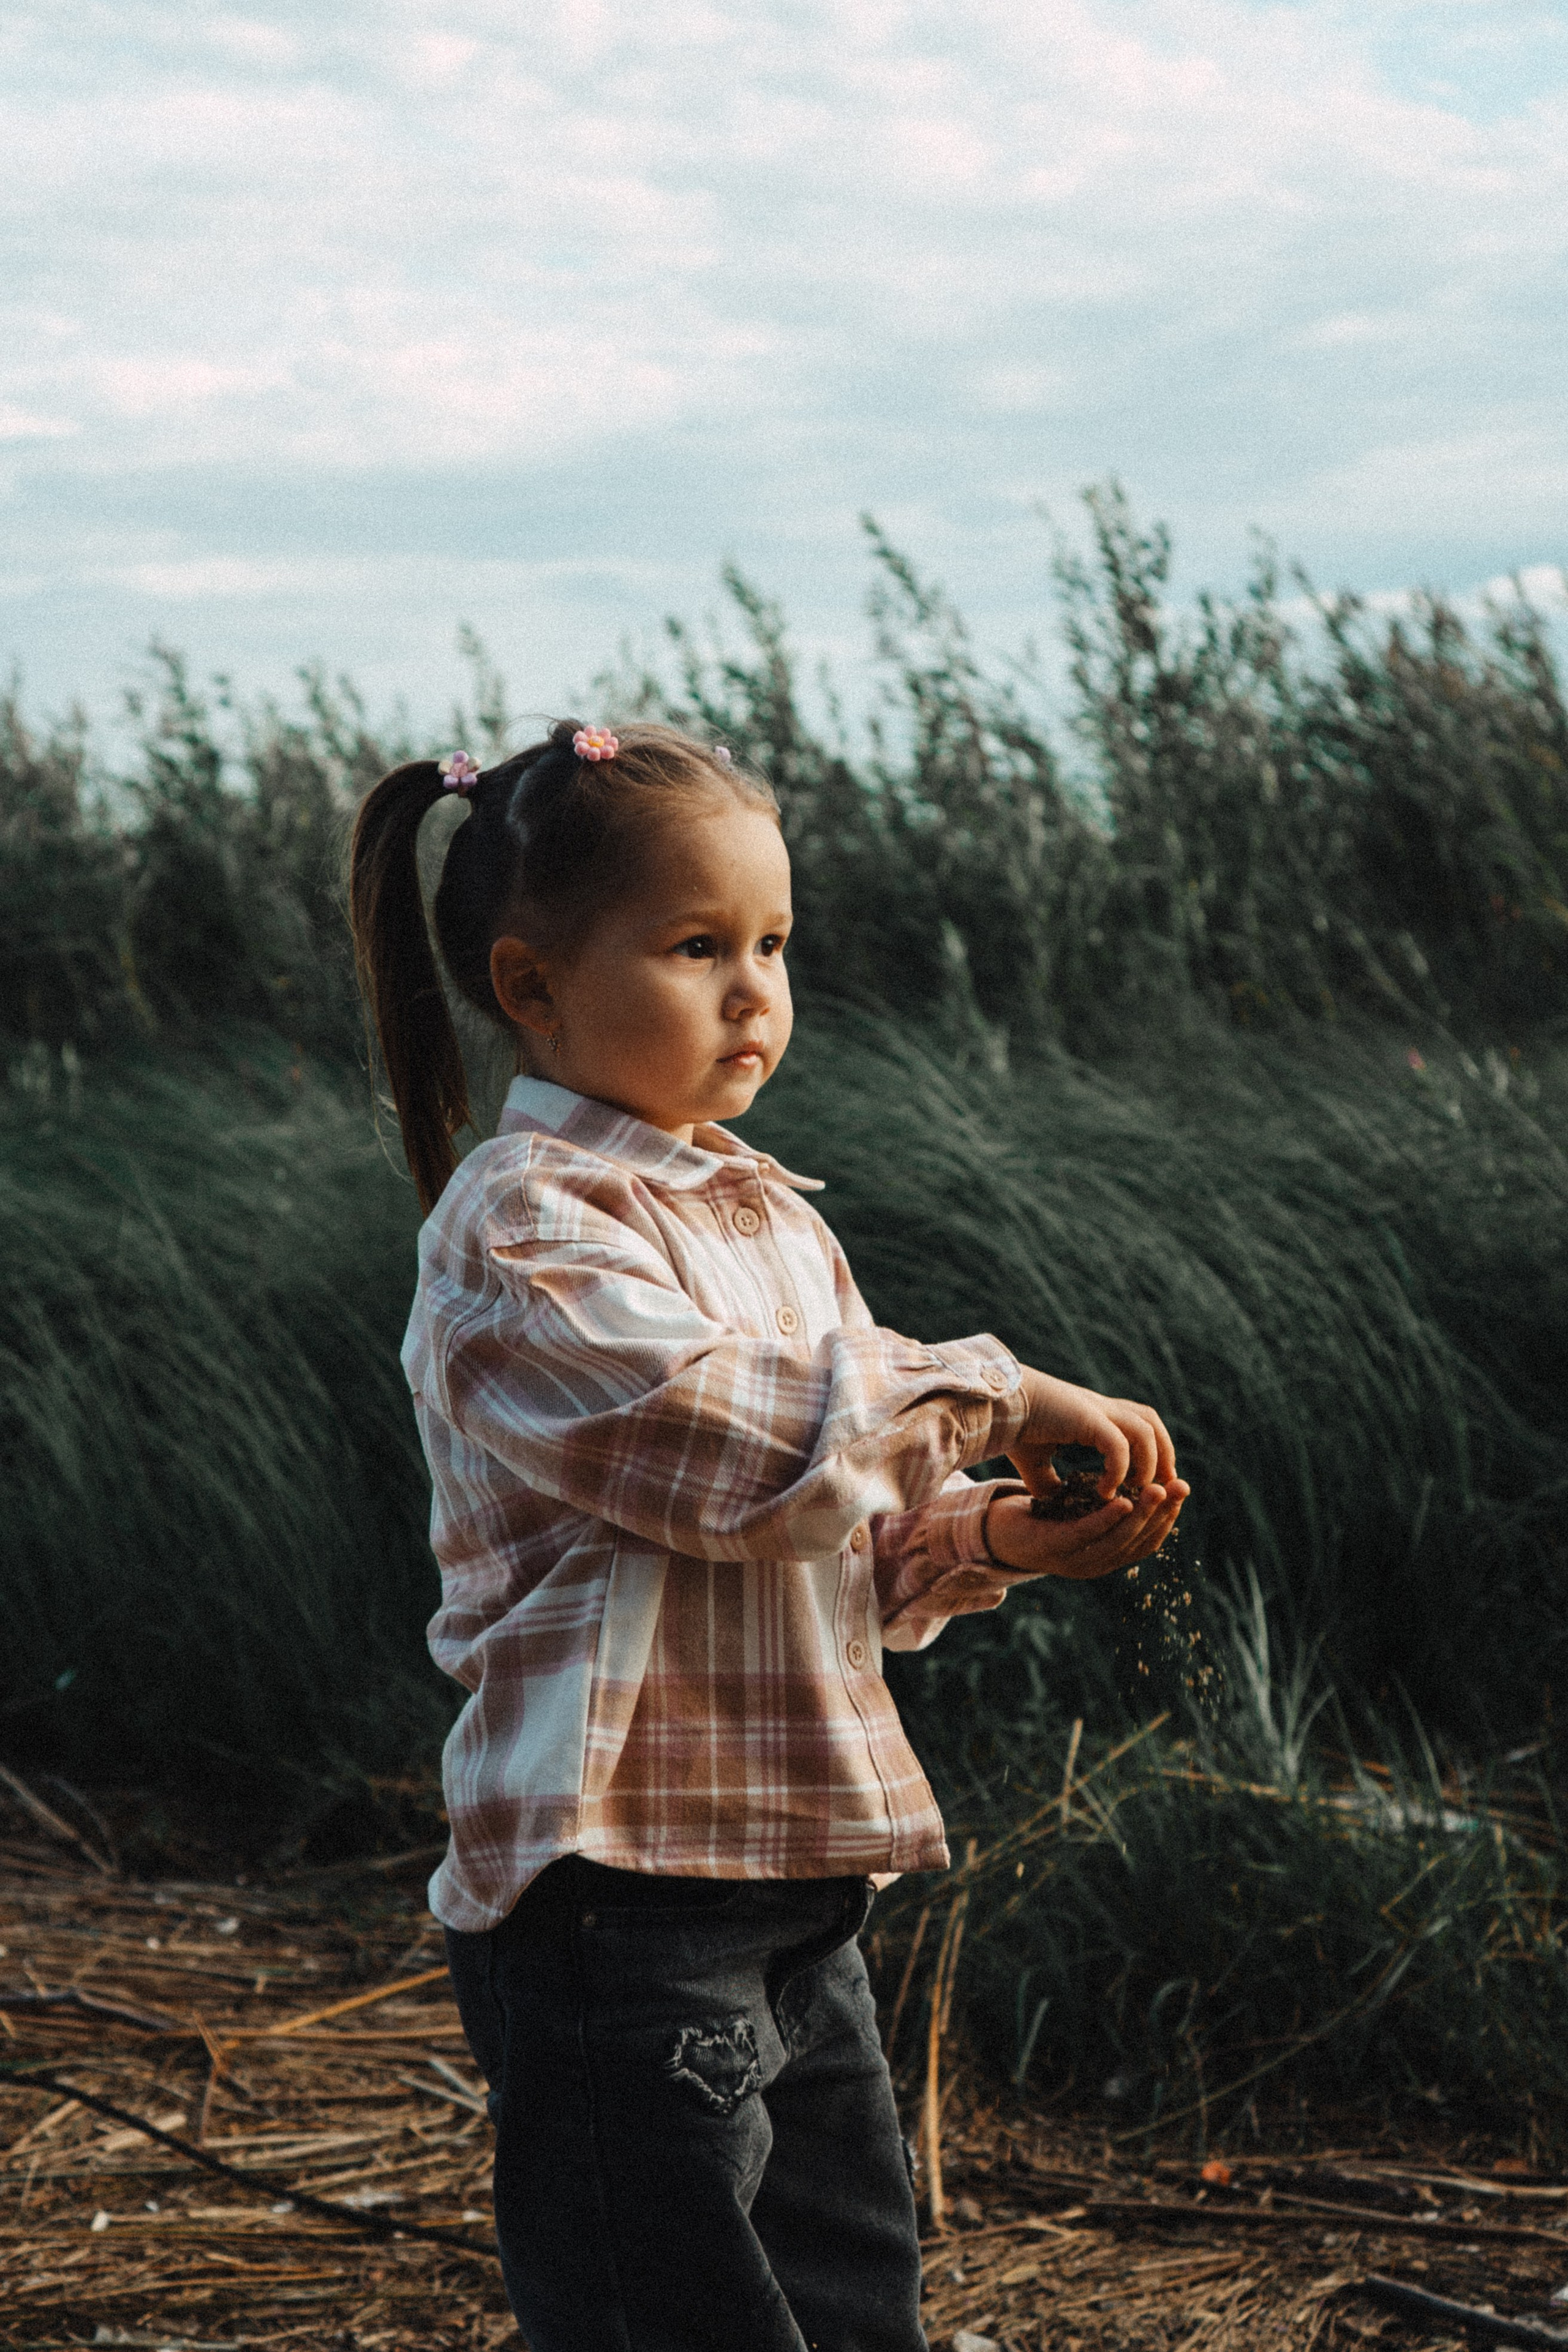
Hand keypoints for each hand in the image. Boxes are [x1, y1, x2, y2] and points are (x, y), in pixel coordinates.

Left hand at [982, 1478, 1188, 1582]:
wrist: (989, 1529)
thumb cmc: (1037, 1518)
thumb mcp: (1077, 1512)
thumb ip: (1104, 1507)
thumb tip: (1139, 1484)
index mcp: (1103, 1557)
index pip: (1146, 1541)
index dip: (1167, 1517)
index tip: (1180, 1489)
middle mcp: (1092, 1565)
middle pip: (1138, 1543)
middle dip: (1162, 1514)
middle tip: (1179, 1486)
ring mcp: (1072, 1561)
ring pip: (1117, 1541)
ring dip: (1142, 1515)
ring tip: (1158, 1489)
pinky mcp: (1052, 1549)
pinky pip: (1086, 1535)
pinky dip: (1107, 1520)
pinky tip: (1123, 1501)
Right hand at [1009, 1368, 1177, 1500]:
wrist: (997, 1407)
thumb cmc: (1014, 1430)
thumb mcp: (1035, 1462)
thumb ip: (1049, 1481)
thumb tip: (1052, 1502)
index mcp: (1095, 1415)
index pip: (1140, 1424)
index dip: (1152, 1452)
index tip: (1150, 1484)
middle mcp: (1102, 1408)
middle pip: (1152, 1423)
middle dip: (1163, 1456)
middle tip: (1161, 1490)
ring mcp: (1097, 1410)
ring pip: (1145, 1432)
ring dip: (1147, 1464)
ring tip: (1134, 1492)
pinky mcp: (1087, 1417)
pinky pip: (1117, 1444)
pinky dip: (1118, 1469)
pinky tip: (1106, 1492)